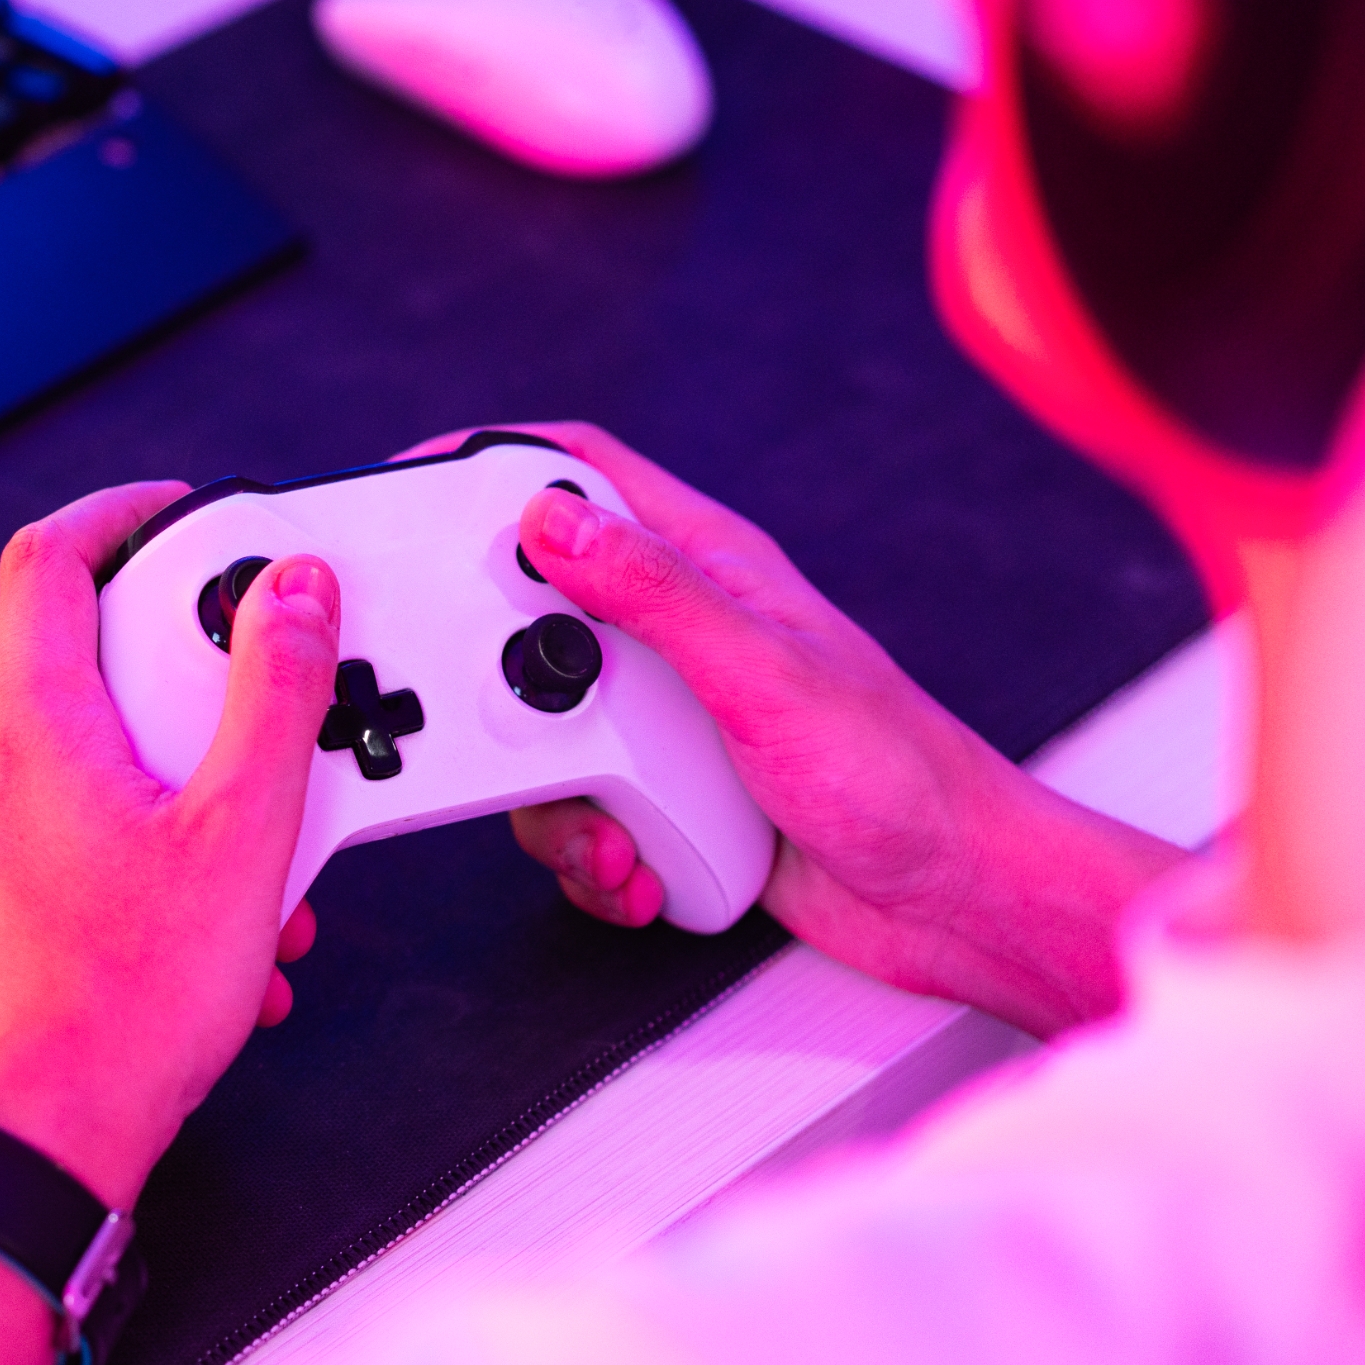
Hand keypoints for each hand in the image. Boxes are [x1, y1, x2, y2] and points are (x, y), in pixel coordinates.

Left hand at [0, 481, 340, 1208]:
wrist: (39, 1144)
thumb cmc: (122, 1010)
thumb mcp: (244, 835)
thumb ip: (276, 697)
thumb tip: (293, 597)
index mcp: (31, 725)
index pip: (50, 558)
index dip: (119, 514)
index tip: (179, 512)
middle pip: (82, 656)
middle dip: (188, 685)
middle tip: (259, 713)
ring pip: (84, 751)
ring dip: (180, 782)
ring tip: (256, 860)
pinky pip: (67, 822)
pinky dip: (146, 839)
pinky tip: (218, 919)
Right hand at [396, 423, 1182, 1033]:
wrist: (952, 902)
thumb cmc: (901, 775)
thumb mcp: (761, 674)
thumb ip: (654, 593)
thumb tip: (554, 521)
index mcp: (708, 568)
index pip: (580, 473)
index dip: (492, 462)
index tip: (412, 483)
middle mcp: (678, 634)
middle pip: (530, 616)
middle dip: (499, 684)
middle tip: (498, 722)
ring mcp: (666, 717)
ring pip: (539, 731)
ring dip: (556, 800)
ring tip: (614, 833)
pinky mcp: (663, 793)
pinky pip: (575, 810)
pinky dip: (589, 852)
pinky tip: (640, 869)